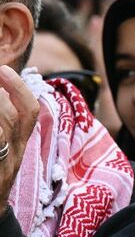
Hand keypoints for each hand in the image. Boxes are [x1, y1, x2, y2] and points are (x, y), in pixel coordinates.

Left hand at [0, 65, 39, 209]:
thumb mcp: (5, 154)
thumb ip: (6, 127)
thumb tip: (2, 94)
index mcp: (19, 147)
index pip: (29, 113)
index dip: (18, 88)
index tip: (3, 69)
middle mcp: (14, 156)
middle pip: (11, 119)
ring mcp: (1, 167)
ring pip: (0, 133)